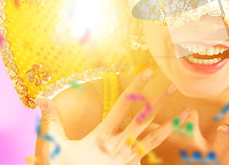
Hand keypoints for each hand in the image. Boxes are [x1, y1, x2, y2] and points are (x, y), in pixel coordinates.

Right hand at [36, 69, 189, 164]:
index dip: (136, 88)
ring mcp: (127, 159)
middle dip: (160, 101)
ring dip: (171, 124)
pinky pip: (149, 155)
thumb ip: (50, 123)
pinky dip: (161, 145)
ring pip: (154, 138)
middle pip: (144, 119)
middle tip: (174, 87)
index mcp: (102, 136)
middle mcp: (119, 145)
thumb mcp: (53, 149)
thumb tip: (41, 98)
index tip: (147, 73)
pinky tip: (170, 137)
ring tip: (186, 113)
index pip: (123, 106)